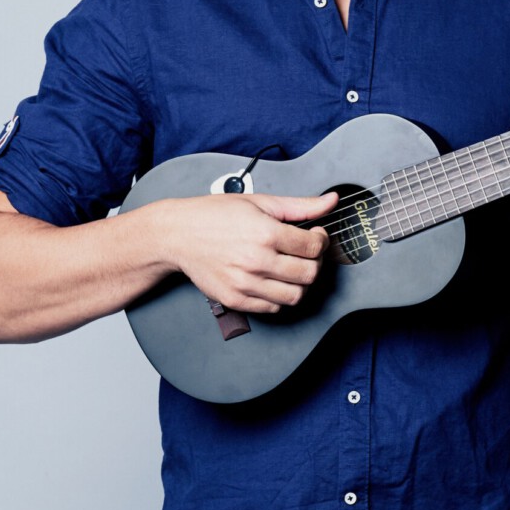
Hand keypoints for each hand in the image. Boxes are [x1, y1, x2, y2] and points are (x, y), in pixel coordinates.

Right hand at [160, 191, 338, 314]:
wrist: (178, 234)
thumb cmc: (215, 215)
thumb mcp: (260, 202)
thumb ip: (300, 205)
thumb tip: (331, 201)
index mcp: (266, 232)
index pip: (314, 247)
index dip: (321, 241)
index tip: (315, 237)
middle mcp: (256, 260)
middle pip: (309, 274)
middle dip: (314, 263)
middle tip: (304, 254)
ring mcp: (245, 283)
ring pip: (295, 296)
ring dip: (299, 283)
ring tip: (290, 268)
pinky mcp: (235, 299)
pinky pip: (273, 308)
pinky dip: (279, 296)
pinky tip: (272, 280)